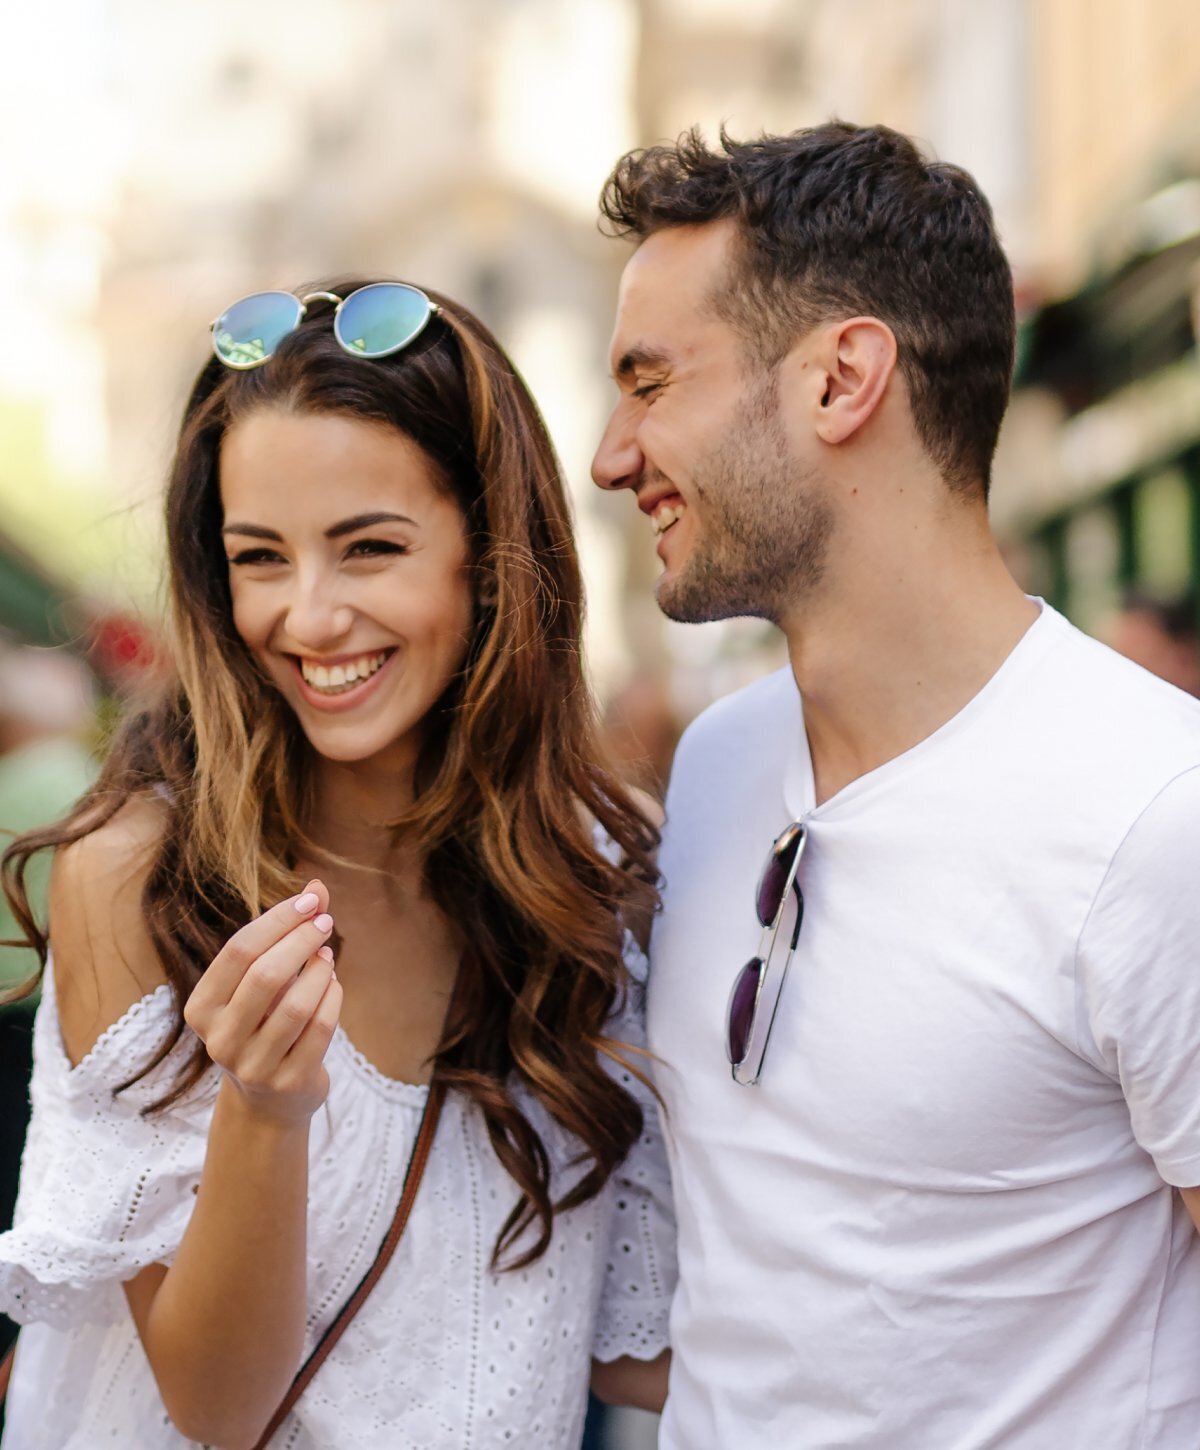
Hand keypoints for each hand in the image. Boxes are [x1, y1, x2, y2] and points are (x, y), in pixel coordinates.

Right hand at [184, 880, 342, 1124]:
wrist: (268, 1099)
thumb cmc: (263, 1022)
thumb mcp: (263, 980)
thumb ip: (287, 932)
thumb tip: (318, 885)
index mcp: (202, 1008)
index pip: (238, 952)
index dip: (277, 920)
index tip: (311, 900)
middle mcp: (220, 1039)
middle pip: (265, 976)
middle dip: (301, 941)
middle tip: (326, 922)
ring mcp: (253, 1066)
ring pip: (296, 1006)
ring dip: (320, 972)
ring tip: (328, 956)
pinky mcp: (288, 1082)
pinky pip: (320, 1030)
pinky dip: (333, 998)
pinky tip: (334, 984)